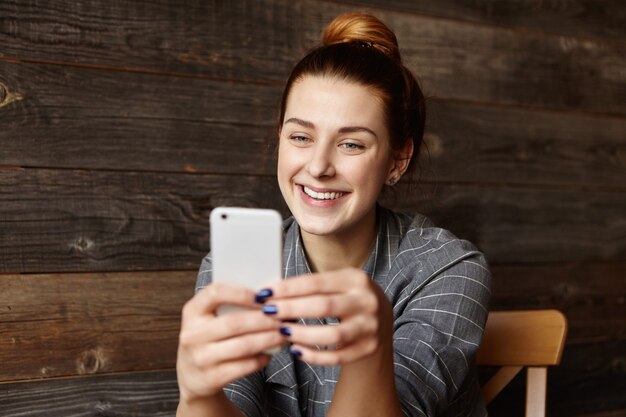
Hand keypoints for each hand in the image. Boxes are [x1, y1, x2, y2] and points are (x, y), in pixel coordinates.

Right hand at [176, 283, 286, 401]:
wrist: (193, 377)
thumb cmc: (209, 339)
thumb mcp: (208, 319)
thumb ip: (230, 306)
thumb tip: (270, 296)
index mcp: (192, 312)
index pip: (215, 293)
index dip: (242, 293)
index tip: (263, 296)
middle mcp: (192, 335)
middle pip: (235, 323)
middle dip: (264, 319)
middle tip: (284, 317)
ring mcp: (200, 358)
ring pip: (244, 345)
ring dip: (269, 338)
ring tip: (283, 333)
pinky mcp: (212, 378)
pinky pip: (245, 366)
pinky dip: (263, 358)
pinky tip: (272, 352)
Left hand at [261, 268, 393, 364]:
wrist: (380, 319)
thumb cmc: (348, 298)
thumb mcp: (338, 284)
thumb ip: (312, 287)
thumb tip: (271, 291)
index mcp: (356, 279)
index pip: (316, 282)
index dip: (288, 288)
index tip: (265, 294)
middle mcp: (367, 301)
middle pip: (323, 306)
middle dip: (291, 310)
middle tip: (268, 313)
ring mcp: (370, 327)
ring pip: (332, 335)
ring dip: (302, 334)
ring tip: (282, 332)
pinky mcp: (368, 348)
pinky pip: (337, 357)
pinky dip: (314, 355)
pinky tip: (296, 350)